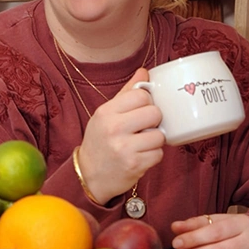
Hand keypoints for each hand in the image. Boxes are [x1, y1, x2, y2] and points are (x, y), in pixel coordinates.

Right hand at [77, 68, 164, 203]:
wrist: (89, 175)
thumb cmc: (100, 142)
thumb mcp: (106, 114)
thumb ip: (126, 93)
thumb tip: (144, 72)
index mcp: (106, 112)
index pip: (141, 95)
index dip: (146, 102)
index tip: (141, 111)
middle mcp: (113, 128)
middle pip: (154, 113)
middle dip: (153, 121)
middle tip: (143, 128)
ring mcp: (124, 148)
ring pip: (159, 135)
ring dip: (154, 140)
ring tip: (141, 143)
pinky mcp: (134, 165)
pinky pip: (158, 154)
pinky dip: (153, 156)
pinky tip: (140, 156)